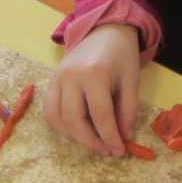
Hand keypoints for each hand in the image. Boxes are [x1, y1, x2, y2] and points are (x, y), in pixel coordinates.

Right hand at [43, 24, 139, 156]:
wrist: (103, 31)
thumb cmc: (121, 56)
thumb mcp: (131, 80)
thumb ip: (128, 110)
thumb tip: (124, 138)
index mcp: (94, 74)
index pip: (100, 115)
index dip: (110, 137)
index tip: (119, 151)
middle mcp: (70, 77)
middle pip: (74, 120)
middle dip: (91, 142)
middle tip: (107, 151)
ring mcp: (57, 79)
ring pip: (58, 119)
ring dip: (75, 137)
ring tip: (95, 142)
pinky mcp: (50, 82)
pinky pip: (50, 111)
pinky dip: (61, 126)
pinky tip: (78, 130)